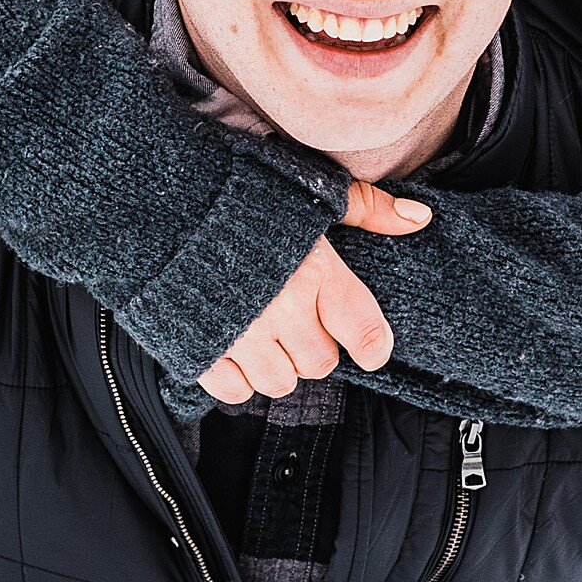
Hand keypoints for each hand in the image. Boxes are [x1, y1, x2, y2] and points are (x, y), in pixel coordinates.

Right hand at [199, 182, 430, 405]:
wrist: (161, 200)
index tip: (369, 346)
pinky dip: (241, 377)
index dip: (372, 345)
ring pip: (282, 382)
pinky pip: (238, 391)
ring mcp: (239, 335)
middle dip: (316, 346)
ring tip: (267, 331)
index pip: (364, 332)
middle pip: (321, 362)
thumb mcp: (311, 190)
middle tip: (299, 317)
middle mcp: (281, 310)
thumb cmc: (239, 193)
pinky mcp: (201, 349)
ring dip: (280, 364)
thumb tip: (420, 218)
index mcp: (315, 271)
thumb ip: (368, 209)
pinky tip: (236, 345)